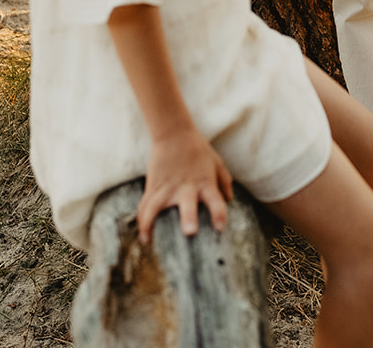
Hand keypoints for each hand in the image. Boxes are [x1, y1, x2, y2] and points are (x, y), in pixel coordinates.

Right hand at [137, 124, 233, 243]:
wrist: (174, 132)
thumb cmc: (197, 149)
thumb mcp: (216, 162)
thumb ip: (225, 181)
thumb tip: (229, 200)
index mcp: (205, 182)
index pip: (215, 199)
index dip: (219, 213)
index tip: (220, 227)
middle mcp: (186, 186)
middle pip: (188, 203)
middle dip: (189, 217)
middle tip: (190, 232)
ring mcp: (167, 186)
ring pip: (157, 205)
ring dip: (152, 222)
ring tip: (151, 240)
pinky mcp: (153, 186)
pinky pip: (145, 205)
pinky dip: (143, 221)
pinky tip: (145, 236)